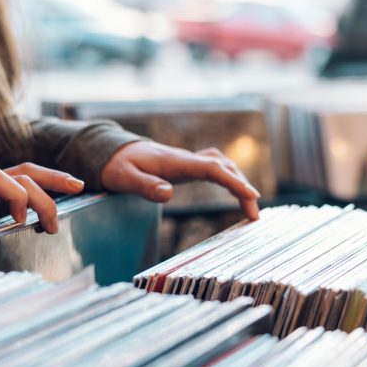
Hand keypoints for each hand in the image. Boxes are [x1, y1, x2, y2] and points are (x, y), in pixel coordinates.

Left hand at [100, 142, 259, 220]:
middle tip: (254, 215)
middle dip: (243, 187)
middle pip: (224, 166)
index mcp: (176, 163)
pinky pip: (215, 167)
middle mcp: (186, 159)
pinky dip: (229, 176)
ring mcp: (187, 161)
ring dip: (239, 181)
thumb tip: (169, 194)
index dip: (234, 182)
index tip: (251, 197)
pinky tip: (233, 188)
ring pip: (222, 165)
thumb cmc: (117, 166)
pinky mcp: (186, 165)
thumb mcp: (125, 178)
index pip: (212, 169)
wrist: (111, 151)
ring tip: (250, 206)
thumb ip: (146, 186)